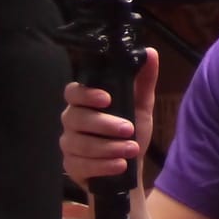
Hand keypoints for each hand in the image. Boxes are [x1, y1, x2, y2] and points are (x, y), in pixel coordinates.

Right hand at [61, 48, 158, 189]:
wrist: (130, 166)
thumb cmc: (131, 130)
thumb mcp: (141, 105)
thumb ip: (144, 81)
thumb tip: (150, 52)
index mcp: (85, 102)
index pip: (73, 91)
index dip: (86, 94)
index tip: (108, 99)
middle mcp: (71, 121)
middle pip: (76, 119)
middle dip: (104, 124)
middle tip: (129, 129)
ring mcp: (68, 144)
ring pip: (80, 144)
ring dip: (108, 147)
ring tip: (132, 149)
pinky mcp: (71, 166)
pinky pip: (81, 165)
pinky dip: (103, 165)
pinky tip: (120, 165)